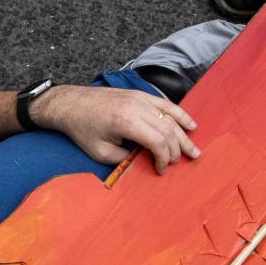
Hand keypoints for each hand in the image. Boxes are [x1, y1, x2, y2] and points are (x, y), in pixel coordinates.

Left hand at [31, 84, 201, 172]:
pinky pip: (166, 103)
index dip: (164, 158)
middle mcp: (137, 107)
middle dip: (177, 149)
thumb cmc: (82, 129)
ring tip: (195, 149)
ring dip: (184, 134)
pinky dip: (180, 114)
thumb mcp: (100, 152)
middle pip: (168, 129)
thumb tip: (144, 163)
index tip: (161, 170)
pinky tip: (190, 125)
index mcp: (126, 122)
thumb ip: (125, 159)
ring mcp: (140, 98)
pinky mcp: (140, 94)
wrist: (70, 103)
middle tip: (181, 163)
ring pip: (171, 116)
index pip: (158, 142)